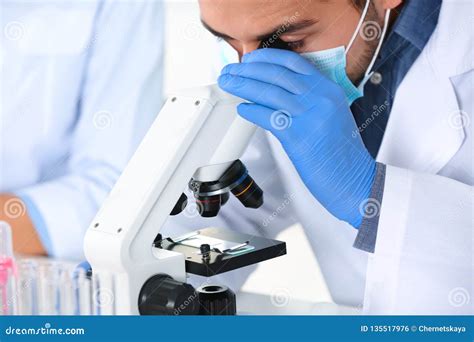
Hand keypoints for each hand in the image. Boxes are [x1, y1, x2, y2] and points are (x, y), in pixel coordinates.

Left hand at [218, 48, 375, 227]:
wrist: (355, 179)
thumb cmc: (340, 151)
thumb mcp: (331, 114)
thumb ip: (309, 99)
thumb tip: (275, 92)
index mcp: (329, 90)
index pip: (294, 63)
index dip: (267, 58)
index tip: (249, 58)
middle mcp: (321, 98)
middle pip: (277, 75)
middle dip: (248, 70)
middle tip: (230, 70)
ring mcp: (311, 116)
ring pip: (270, 92)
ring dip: (244, 86)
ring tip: (229, 84)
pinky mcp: (300, 137)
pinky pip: (269, 117)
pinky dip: (252, 110)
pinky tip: (242, 109)